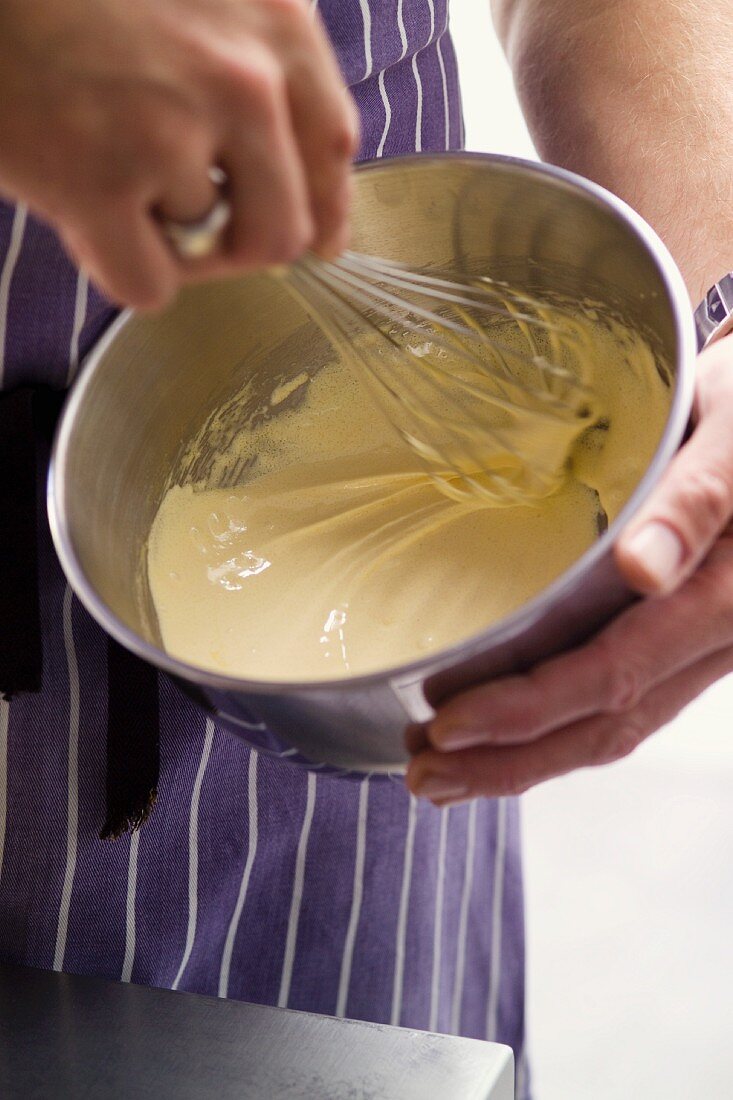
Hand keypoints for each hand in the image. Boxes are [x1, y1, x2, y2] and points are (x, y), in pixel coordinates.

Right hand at [0, 0, 357, 307]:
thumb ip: (247, 60)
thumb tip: (280, 169)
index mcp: (270, 16)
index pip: (332, 145)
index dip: (327, 207)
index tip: (323, 241)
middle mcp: (240, 75)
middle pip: (283, 230)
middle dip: (235, 246)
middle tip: (186, 229)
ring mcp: (172, 131)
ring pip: (207, 255)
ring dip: (157, 236)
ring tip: (101, 169)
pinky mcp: (102, 181)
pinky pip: (149, 284)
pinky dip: (113, 265)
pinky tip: (79, 210)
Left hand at [407, 336, 732, 805]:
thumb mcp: (730, 434)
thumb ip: (694, 501)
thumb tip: (644, 569)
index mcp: (721, 597)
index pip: (611, 674)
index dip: (526, 710)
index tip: (446, 723)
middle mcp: (716, 640)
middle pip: (606, 723)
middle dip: (509, 759)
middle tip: (424, 775)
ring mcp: (703, 650)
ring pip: (614, 727)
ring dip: (526, 759)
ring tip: (447, 772)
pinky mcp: (685, 644)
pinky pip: (623, 702)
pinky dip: (559, 730)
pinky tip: (509, 736)